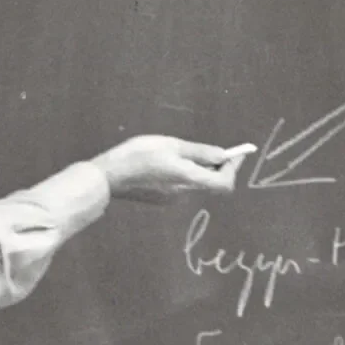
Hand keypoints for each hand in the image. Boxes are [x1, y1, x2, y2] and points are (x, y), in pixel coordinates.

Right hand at [91, 135, 250, 203]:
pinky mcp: (162, 199)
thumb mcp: (171, 145)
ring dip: (197, 168)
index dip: (233, 168)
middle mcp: (183, 194)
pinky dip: (183, 173)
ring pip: (195, 183)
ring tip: (178, 151)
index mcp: (188, 180)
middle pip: (211, 182)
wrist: (107, 177)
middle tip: (210, 148)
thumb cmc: (137, 156)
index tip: (236, 154)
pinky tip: (165, 162)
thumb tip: (223, 155)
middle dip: (216, 165)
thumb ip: (200, 152)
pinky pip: (181, 185)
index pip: (224, 183)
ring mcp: (172, 199)